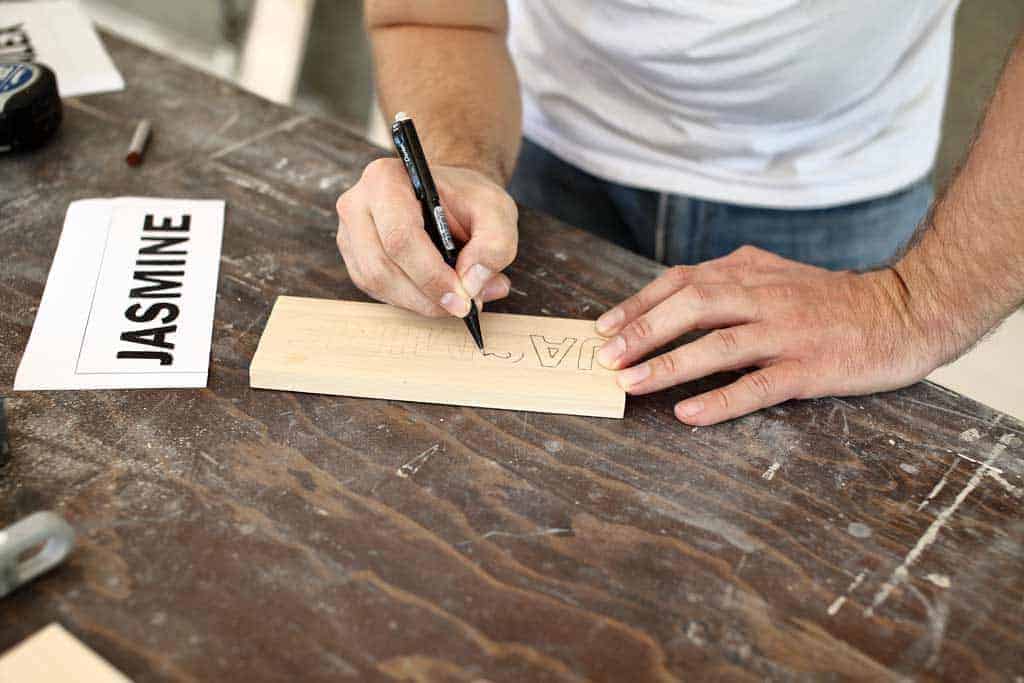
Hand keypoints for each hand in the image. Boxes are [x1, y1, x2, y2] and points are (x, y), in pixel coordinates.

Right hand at [336, 158, 517, 316]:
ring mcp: (350, 233)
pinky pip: (377, 291)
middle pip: (383, 266)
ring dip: (420, 302)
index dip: (431, 276)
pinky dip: (411, 300)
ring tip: (457, 298)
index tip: (463, 299)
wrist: (449, 196)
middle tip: (464, 306)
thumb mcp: (497, 212)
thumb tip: (471, 285)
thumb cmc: (469, 200)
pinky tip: (436, 294)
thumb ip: (494, 245)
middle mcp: (358, 204)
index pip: (400, 237)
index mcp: (387, 179)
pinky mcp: (355, 258)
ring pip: (377, 284)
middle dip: (427, 296)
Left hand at [594, 246, 943, 424]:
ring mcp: (787, 333)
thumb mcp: (777, 274)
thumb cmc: (833, 300)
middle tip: (606, 358)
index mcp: (751, 273)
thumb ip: (731, 280)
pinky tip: (689, 414)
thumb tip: (674, 296)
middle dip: (643, 331)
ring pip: (718, 345)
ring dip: (670, 365)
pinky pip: (758, 386)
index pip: (682, 281)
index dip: (638, 304)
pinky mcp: (810, 368)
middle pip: (692, 307)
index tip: (604, 327)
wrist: (906, 311)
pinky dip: (720, 401)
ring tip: (632, 384)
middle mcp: (764, 297)